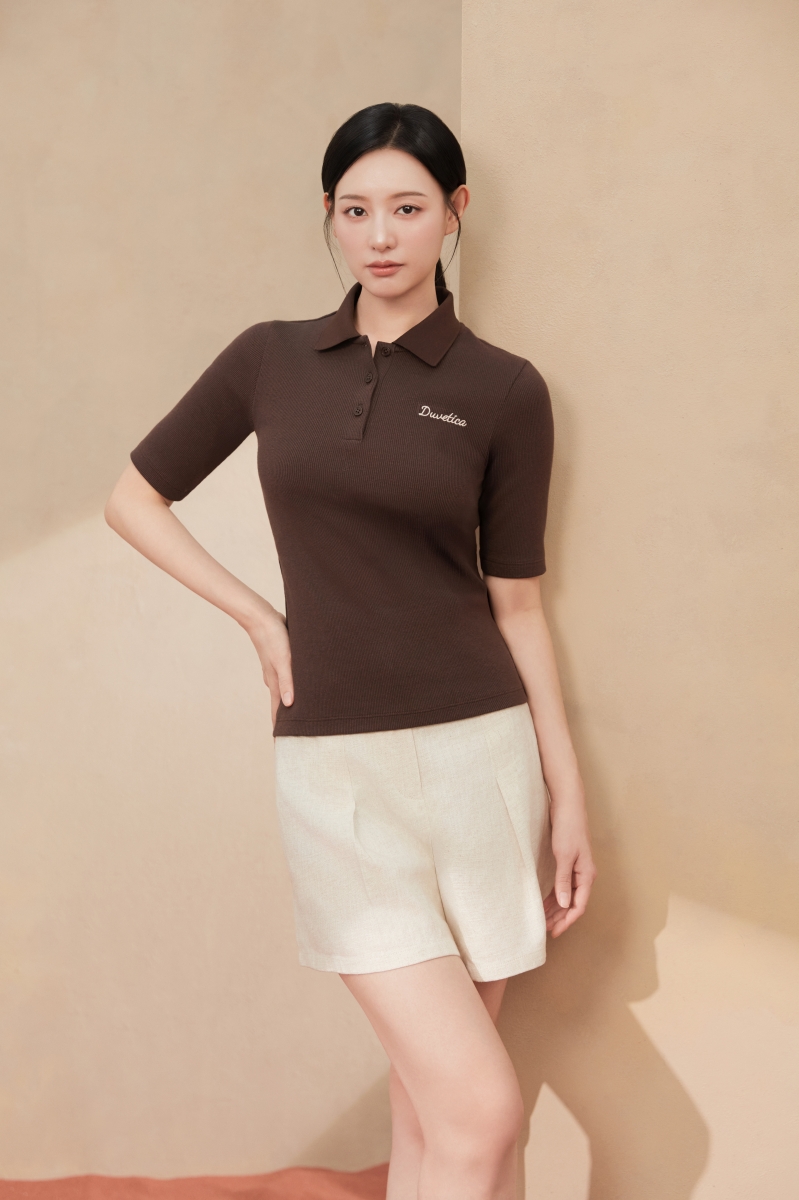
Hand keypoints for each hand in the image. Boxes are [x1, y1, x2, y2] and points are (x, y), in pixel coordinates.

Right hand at [244, 603, 293, 728]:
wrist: (261, 617)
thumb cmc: (274, 638)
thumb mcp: (284, 660)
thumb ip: (287, 682)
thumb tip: (289, 705)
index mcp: (276, 684)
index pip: (278, 713)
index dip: (281, 729)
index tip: (284, 746)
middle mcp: (275, 681)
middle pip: (281, 706)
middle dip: (287, 721)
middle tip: (296, 737)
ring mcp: (277, 671)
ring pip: (285, 693)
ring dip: (291, 705)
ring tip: (299, 716)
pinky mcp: (281, 660)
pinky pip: (288, 680)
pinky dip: (293, 690)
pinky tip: (299, 688)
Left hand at [543, 795, 596, 937]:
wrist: (568, 805)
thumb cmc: (568, 828)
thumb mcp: (564, 856)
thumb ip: (563, 880)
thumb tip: (564, 904)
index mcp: (586, 875)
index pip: (578, 906)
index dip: (567, 921)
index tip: (554, 932)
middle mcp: (584, 875)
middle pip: (573, 903)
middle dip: (560, 917)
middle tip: (545, 929)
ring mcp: (576, 869)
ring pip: (567, 896)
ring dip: (556, 908)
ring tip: (542, 919)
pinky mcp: (567, 862)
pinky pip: (562, 886)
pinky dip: (554, 896)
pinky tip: (544, 902)